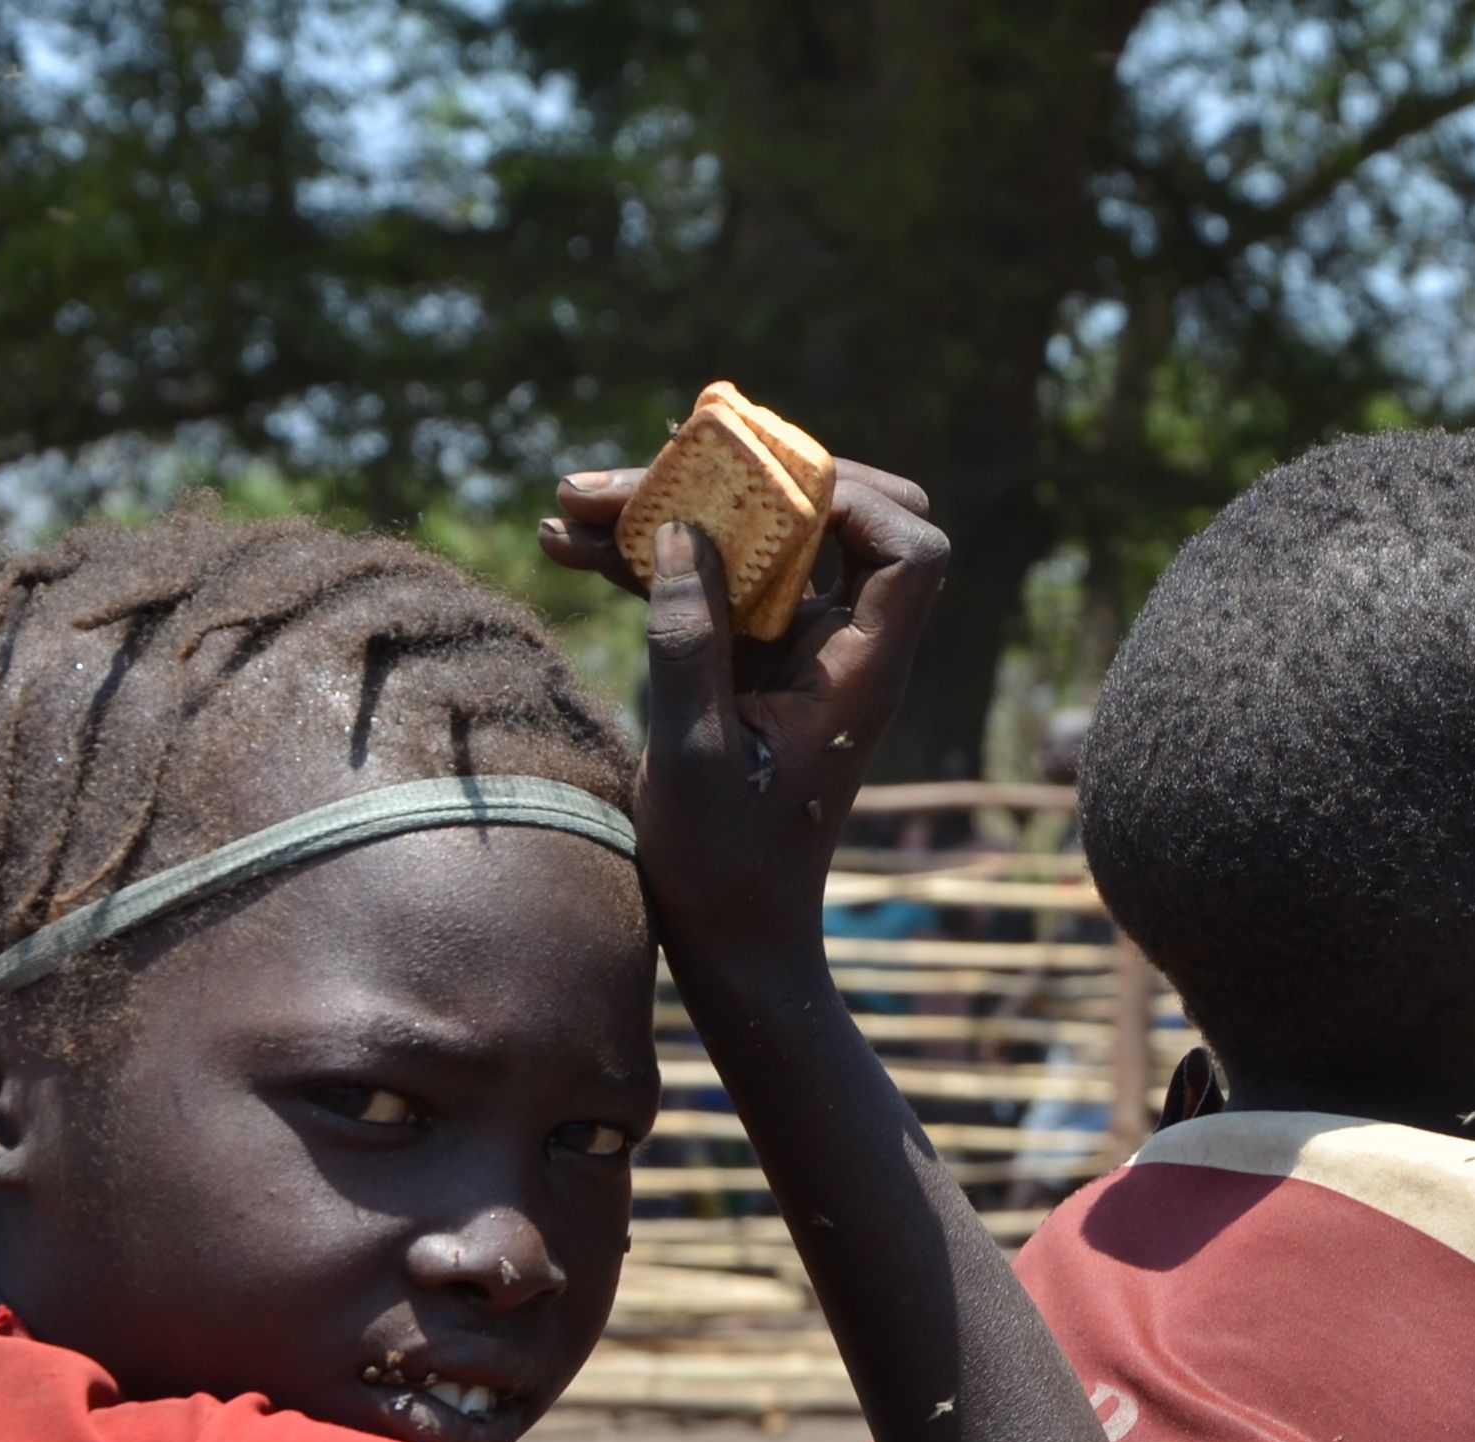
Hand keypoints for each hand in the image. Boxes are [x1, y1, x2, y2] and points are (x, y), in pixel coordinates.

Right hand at [543, 460, 947, 970]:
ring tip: (566, 507)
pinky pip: (710, 585)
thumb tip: (681, 533)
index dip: (853, 499)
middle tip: (640, 468)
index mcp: (859, 674)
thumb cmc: (726, 871)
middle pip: (827, 521)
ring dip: (665, 515)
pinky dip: (647, 562)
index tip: (757, 493)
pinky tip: (565, 547)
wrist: (732, 940)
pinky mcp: (749, 663)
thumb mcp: (691, 758)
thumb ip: (688, 644)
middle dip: (733, 483)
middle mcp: (839, 650)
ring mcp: (794, 652)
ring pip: (752, 545)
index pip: (909, 551)